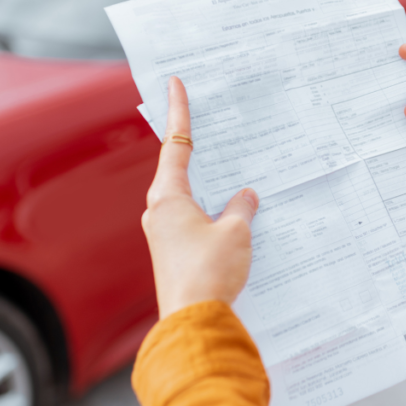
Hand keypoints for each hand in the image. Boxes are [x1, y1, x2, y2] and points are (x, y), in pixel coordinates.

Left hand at [141, 77, 259, 318]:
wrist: (194, 321)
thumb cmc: (209, 272)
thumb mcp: (235, 232)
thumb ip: (241, 208)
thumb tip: (245, 197)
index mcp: (168, 197)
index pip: (176, 144)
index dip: (179, 112)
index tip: (175, 84)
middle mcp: (160, 212)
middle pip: (177, 168)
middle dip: (194, 146)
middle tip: (206, 120)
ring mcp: (165, 235)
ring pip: (188, 197)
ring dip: (208, 184)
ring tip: (230, 169)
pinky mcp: (175, 254)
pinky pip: (194, 220)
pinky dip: (211, 210)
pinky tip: (232, 214)